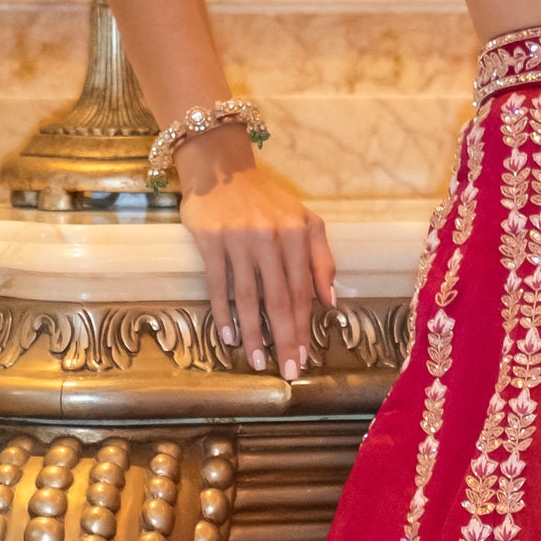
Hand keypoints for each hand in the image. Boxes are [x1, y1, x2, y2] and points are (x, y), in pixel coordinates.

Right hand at [178, 140, 336, 376]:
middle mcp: (270, 239)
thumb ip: (322, 258)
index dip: (304, 326)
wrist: (221, 170)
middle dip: (285, 338)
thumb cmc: (267, 200)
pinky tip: (228, 337)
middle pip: (279, 298)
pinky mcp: (210, 241)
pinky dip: (223, 313)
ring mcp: (239, 241)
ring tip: (258, 361)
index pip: (303, 290)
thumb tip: (329, 302)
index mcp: (298, 234)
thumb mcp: (306, 220)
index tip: (304, 357)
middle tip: (287, 370)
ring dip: (254, 333)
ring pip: (248, 296)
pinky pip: (218, 284)